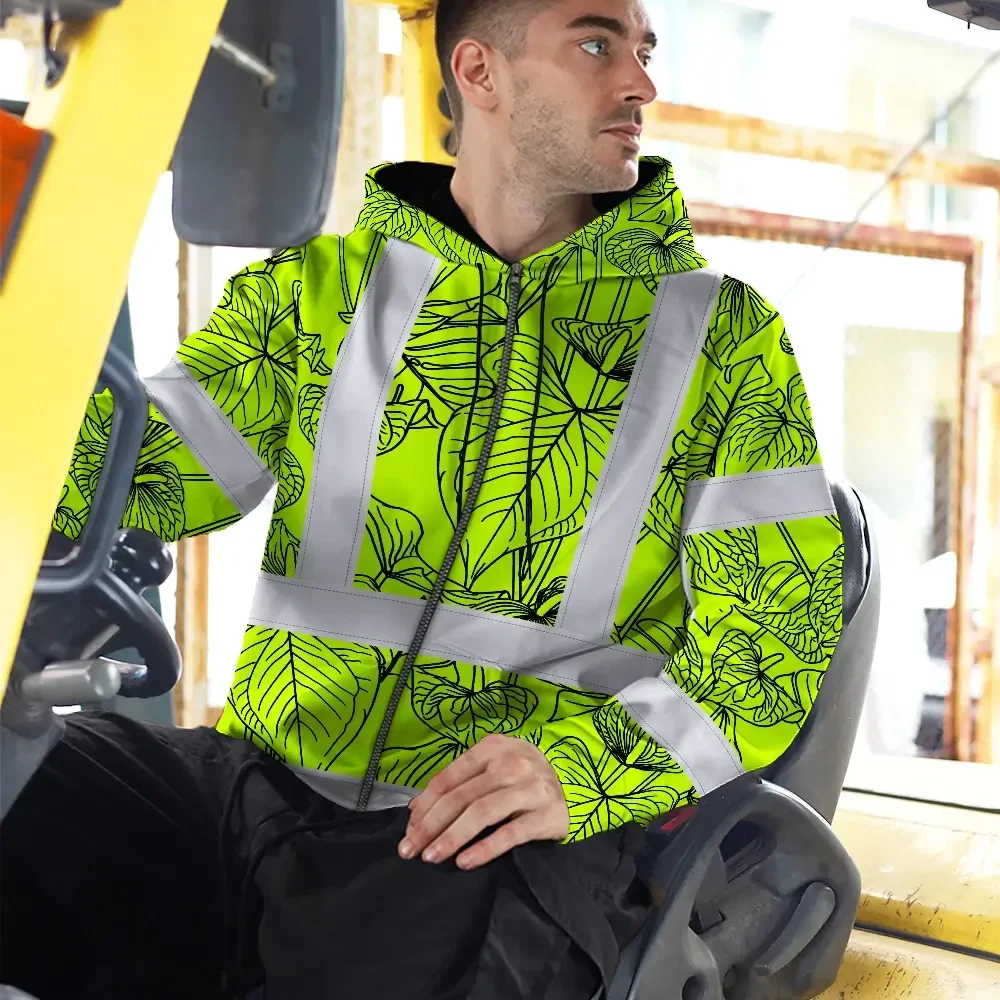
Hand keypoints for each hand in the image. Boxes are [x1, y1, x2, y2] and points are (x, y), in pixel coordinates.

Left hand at [398, 734, 569, 869]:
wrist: (575, 787)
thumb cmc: (522, 779)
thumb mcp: (491, 769)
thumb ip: (457, 784)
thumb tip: (415, 808)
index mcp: (492, 748)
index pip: (449, 778)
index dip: (425, 805)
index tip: (408, 830)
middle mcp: (511, 763)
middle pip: (461, 796)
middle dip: (430, 825)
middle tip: (410, 850)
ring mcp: (530, 788)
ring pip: (481, 813)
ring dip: (451, 837)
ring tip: (431, 857)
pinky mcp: (547, 815)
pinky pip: (510, 833)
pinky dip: (484, 848)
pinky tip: (465, 862)